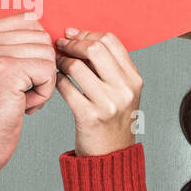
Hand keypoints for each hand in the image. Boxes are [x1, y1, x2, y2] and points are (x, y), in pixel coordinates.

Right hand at [0, 12, 56, 187]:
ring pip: (47, 55)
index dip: (35, 51)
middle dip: (39, 68)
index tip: (18, 75)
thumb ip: (8, 46)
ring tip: (18, 99)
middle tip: (18, 92)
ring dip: (42, 82)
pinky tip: (22, 106)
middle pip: (40, 37)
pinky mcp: (7, 70)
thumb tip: (39, 24)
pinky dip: (43, 94)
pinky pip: (49, 72)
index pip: (27, 21)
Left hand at [55, 29, 141, 156]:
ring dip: (61, 60)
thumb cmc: (113, 121)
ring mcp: (107, 103)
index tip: (73, 34)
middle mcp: (124, 89)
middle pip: (94, 48)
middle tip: (61, 44)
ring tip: (57, 63)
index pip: (110, 41)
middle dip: (73, 43)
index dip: (88, 33)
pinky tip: (57, 80)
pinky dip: (57, 79)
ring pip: (77, 66)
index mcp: (134, 79)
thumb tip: (79, 36)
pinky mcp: (89, 116)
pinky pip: (66, 87)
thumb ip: (108, 67)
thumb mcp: (121, 92)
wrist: (111, 157)